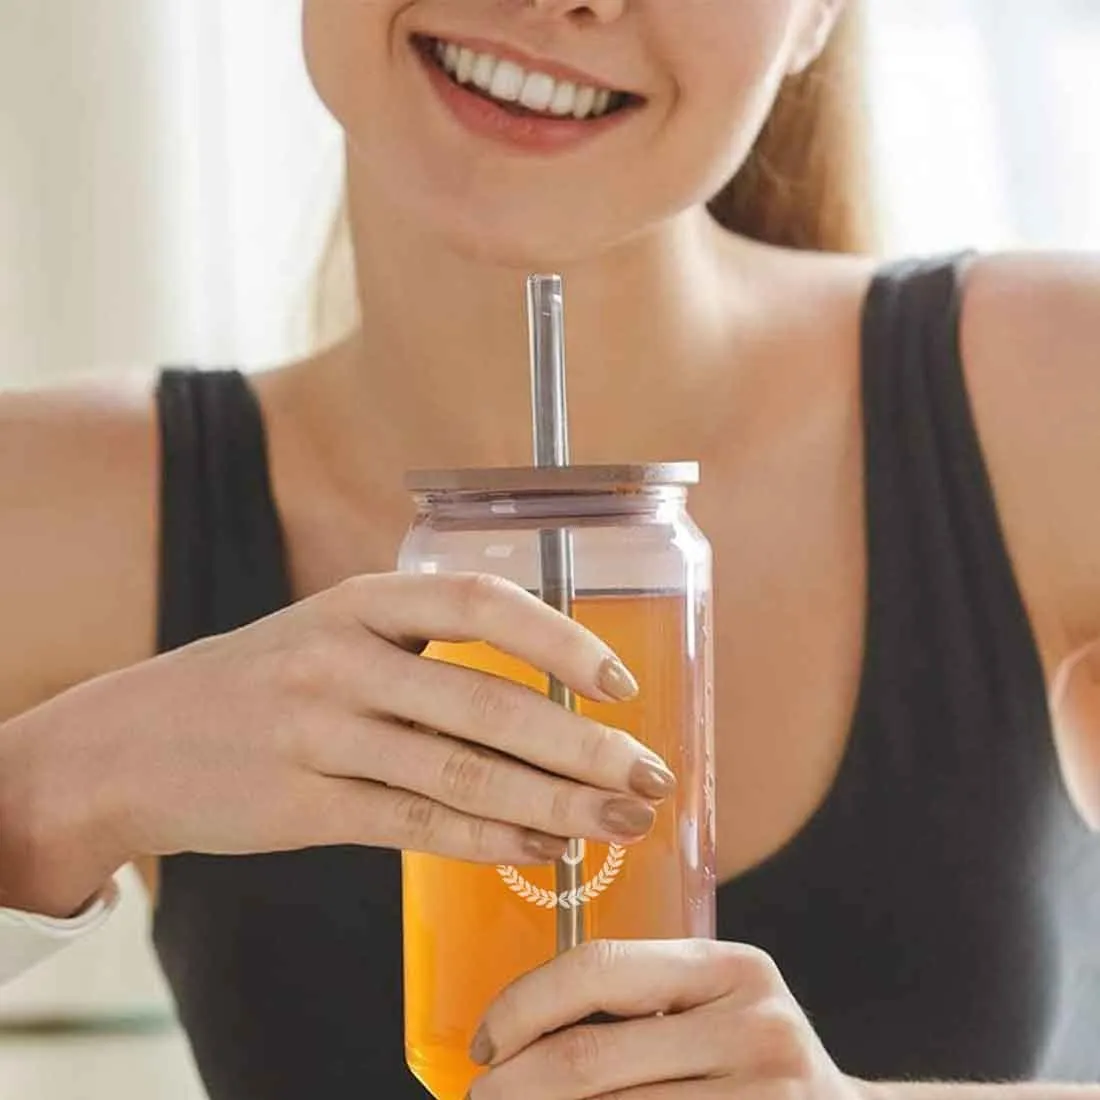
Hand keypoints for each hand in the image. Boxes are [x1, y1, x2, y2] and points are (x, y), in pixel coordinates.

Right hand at [0, 572, 673, 915]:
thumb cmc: (262, 681)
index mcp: (362, 600)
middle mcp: (343, 657)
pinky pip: (415, 823)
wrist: (135, 740)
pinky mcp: (305, 804)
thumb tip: (545, 700)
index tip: (619, 683)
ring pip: (460, 772)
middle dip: (581, 747)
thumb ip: (425, 650)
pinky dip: (487, 841)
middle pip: (486, 702)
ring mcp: (319, 732)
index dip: (560, 641)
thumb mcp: (333, 631)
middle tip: (649, 777)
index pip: (483, 603)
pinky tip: (540, 849)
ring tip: (616, 823)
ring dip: (552, 804)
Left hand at [466, 939, 869, 1099]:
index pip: (598, 968)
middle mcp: (754, 1029)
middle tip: (478, 1097)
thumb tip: (514, 1034)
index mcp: (733, 969)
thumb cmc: (754, 1065)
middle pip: (589, 1059)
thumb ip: (639, 1003)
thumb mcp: (715, 1009)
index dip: (522, 1006)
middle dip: (513, 1084)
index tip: (485, 1042)